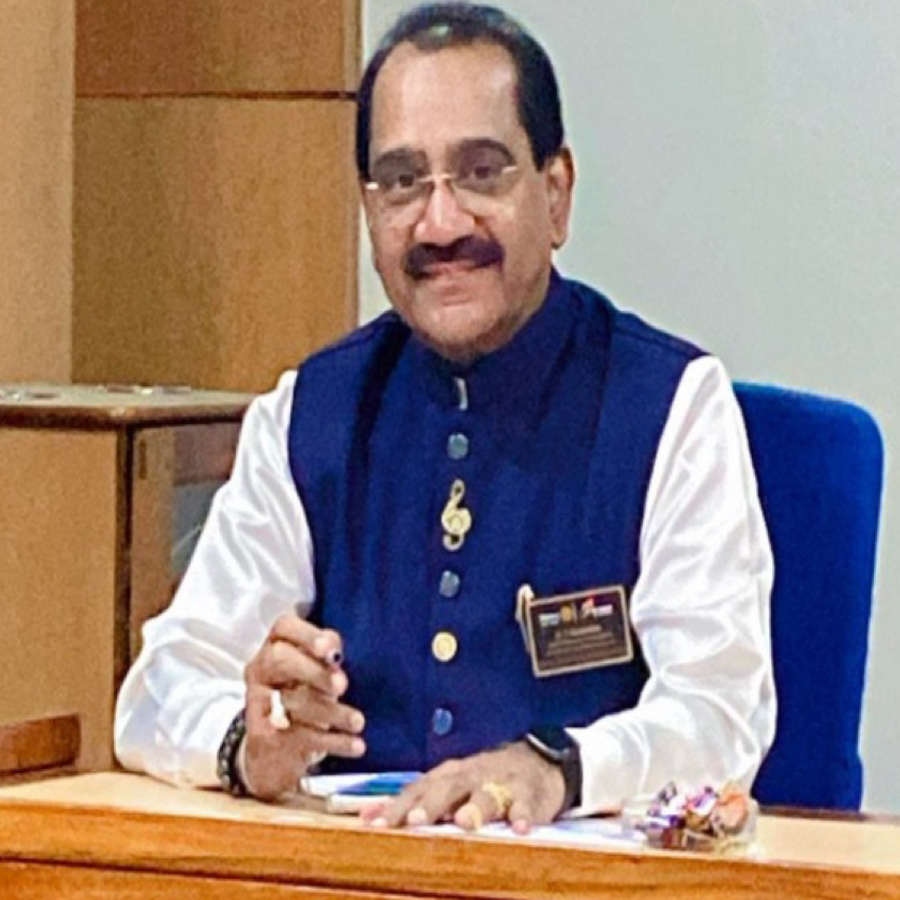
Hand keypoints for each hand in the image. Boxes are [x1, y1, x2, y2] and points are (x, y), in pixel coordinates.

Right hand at [242, 614, 365, 799]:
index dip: (308, 635)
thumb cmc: (307, 693)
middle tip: (342, 686)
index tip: (331, 650)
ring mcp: (260, 702)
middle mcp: (261, 669)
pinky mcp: (265, 737)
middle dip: (314, 671)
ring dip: (332, 712)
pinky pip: (302, 736)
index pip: (284, 627)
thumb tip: (334, 655)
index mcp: (276, 644)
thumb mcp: (317, 669)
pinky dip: (334, 741)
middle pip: (280, 659)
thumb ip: (327, 654)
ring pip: (294, 702)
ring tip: (358, 722)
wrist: (277, 748)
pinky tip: (356, 745)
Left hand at [360, 742, 565, 833]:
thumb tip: (366, 817)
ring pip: (487, 794)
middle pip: (448, 788)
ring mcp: (501, 783)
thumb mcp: (447, 785)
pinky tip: (519, 827)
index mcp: (447, 775)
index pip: (417, 790)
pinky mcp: (529, 794)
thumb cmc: (481, 779)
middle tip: (416, 821)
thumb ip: (413, 801)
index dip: (397, 807)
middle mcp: (470, 775)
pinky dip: (523, 815)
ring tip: (465, 822)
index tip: (375, 825)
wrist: (535, 761)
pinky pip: (526, 805)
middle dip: (431, 804)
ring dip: (475, 807)